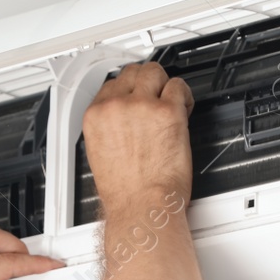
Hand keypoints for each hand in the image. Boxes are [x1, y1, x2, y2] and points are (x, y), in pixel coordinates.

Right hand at [81, 61, 194, 214]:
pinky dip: (184, 96)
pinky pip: (178, 87)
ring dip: (164, 85)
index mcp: (95, 117)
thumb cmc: (126, 192)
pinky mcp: (167, 111)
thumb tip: (123, 118)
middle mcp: (115, 107)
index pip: (111, 85)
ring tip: (170, 102)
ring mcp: (142, 106)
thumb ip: (109, 127)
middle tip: (156, 97)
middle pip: (133, 72)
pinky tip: (184, 109)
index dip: (128, 91)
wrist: (142, 207)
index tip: (137, 97)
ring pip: (155, 72)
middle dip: (146, 83)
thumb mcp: (101, 154)